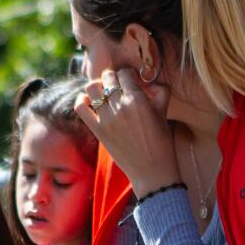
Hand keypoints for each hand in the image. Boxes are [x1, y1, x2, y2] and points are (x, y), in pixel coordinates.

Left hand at [77, 67, 180, 196]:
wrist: (152, 171)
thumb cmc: (161, 142)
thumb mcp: (164, 113)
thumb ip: (160, 92)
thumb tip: (152, 82)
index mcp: (138, 99)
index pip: (125, 73)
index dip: (129, 76)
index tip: (131, 83)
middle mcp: (120, 106)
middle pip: (108, 77)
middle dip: (113, 79)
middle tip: (118, 88)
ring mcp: (106, 118)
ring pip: (92, 87)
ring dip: (97, 86)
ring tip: (104, 93)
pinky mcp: (97, 130)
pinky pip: (81, 107)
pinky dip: (82, 100)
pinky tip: (89, 101)